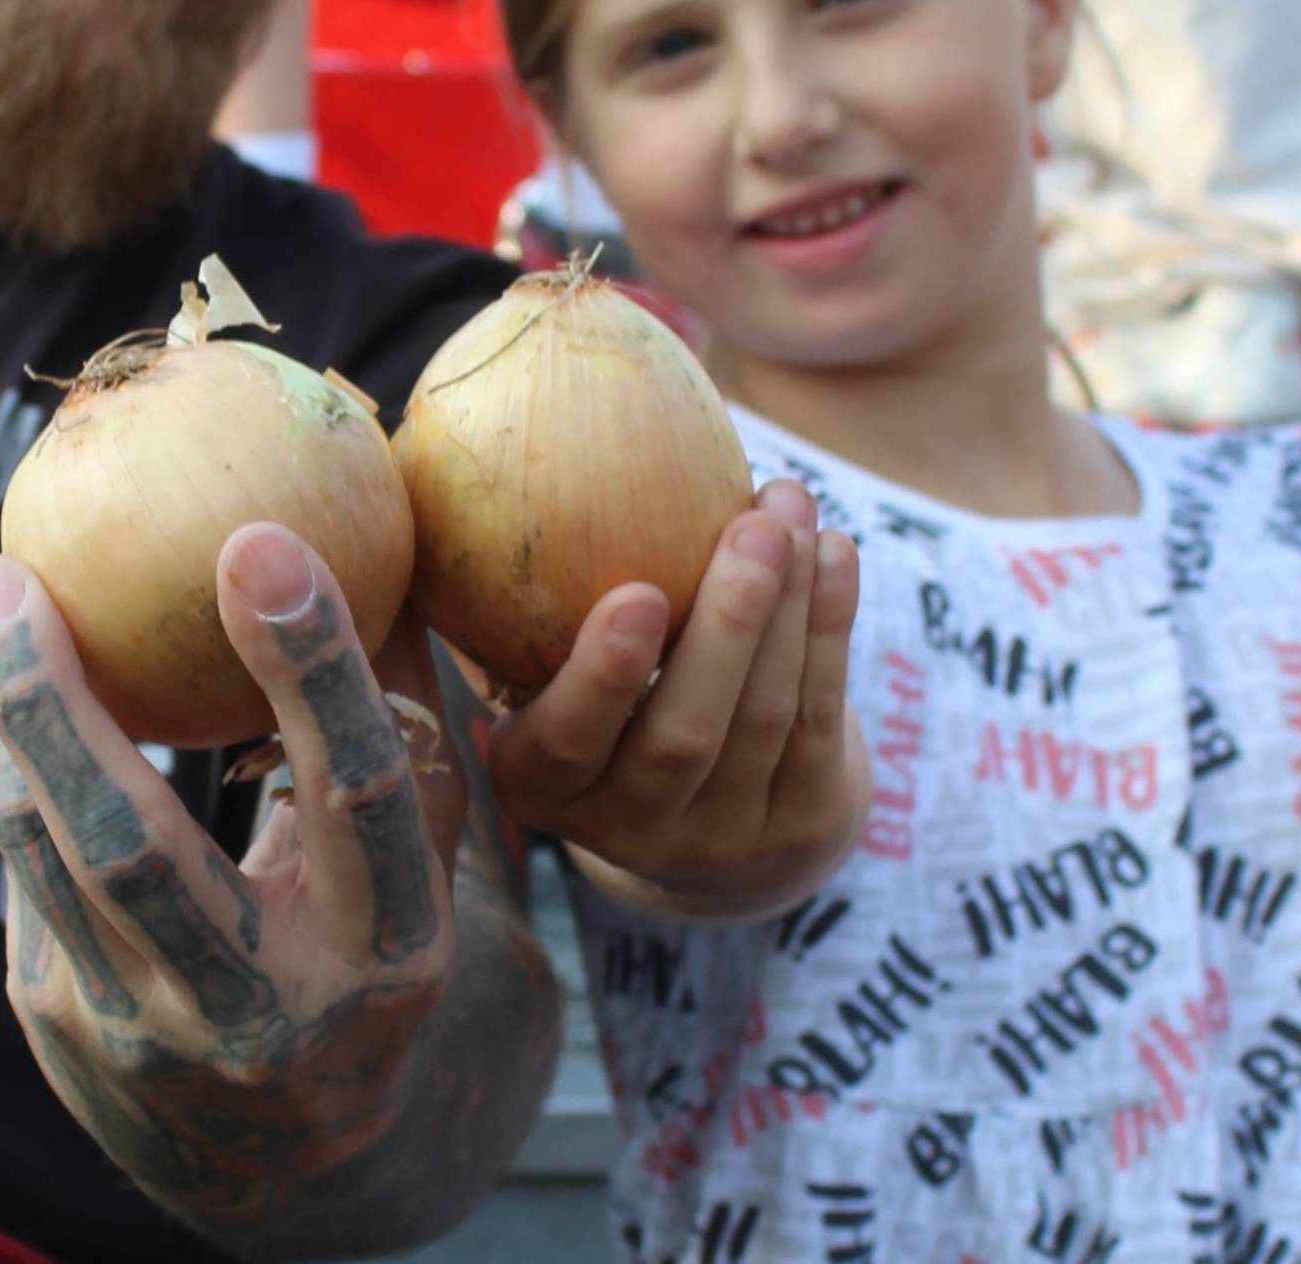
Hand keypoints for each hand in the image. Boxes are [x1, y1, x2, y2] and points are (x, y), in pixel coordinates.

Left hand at [0, 523, 463, 1209]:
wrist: (287, 1157)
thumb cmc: (366, 947)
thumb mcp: (418, 862)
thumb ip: (404, 717)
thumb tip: (383, 525)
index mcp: (386, 957)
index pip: (354, 797)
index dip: (311, 668)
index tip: (255, 537)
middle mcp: (262, 1012)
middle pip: (132, 849)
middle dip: (51, 703)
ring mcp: (145, 1034)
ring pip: (45, 856)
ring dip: (4, 717)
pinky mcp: (60, 1028)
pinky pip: (21, 868)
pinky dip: (11, 764)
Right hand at [488, 479, 865, 919]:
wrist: (701, 819)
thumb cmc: (593, 699)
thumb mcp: (535, 678)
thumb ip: (509, 607)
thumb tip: (468, 464)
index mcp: (541, 788)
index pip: (567, 743)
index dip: (603, 676)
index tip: (639, 593)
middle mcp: (627, 828)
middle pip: (682, 736)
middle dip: (727, 626)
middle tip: (752, 528)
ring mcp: (720, 837)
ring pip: (763, 720)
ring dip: (790, 607)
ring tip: (790, 509)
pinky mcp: (798, 824)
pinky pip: (819, 720)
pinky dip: (831, 629)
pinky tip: (832, 553)